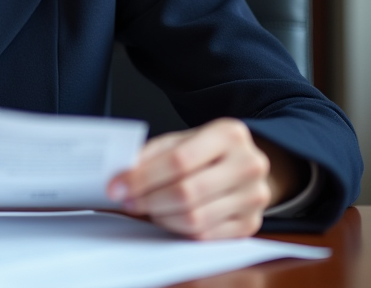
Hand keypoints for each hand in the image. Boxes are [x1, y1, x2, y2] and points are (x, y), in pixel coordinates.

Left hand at [106, 118, 300, 239]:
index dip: (144, 177)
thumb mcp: (183, 139)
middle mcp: (249, 165)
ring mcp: (254, 197)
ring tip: (147, 208)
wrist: (245, 165)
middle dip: (148, 199)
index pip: (179, 160)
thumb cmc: (208, 152)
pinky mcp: (251, 223)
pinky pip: (205, 236)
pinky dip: (178, 230)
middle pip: (186, 192)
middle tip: (127, 200)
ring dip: (161, 216)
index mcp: (229, 134)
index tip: (117, 186)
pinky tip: (167, 217)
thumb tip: (122, 175)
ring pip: (195, 218)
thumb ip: (155, 154)